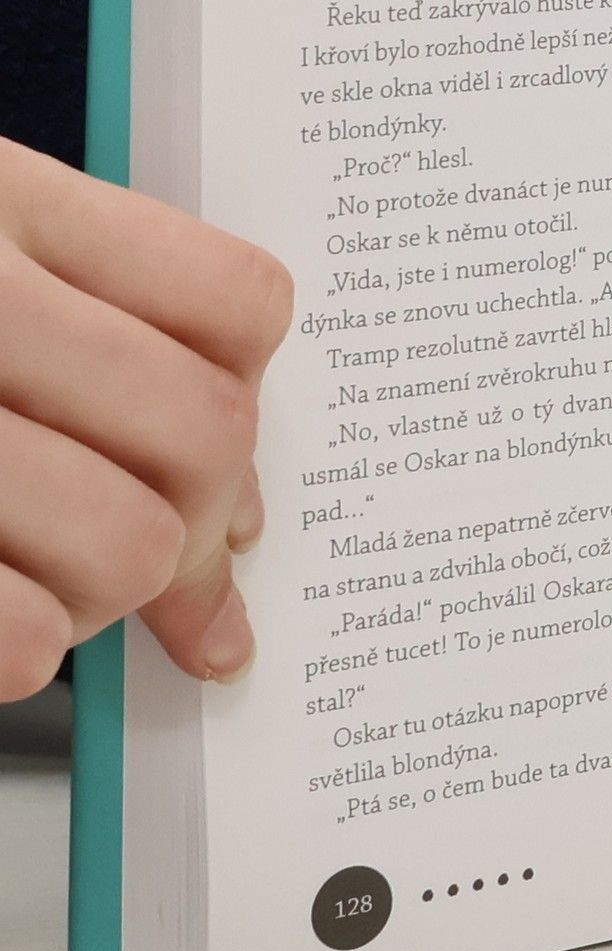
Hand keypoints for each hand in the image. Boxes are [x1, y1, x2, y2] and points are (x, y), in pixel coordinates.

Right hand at [0, 137, 292, 698]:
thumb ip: (104, 353)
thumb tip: (244, 523)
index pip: (240, 302)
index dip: (247, 390)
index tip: (215, 438)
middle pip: (207, 432)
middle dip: (192, 513)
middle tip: (140, 541)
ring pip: (133, 543)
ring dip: (107, 591)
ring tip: (40, 570)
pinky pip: (26, 632)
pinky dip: (26, 648)